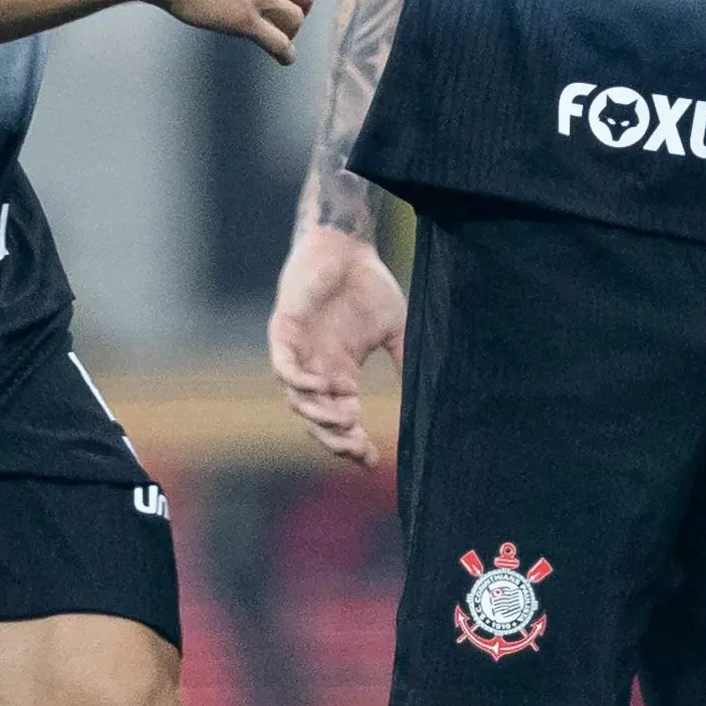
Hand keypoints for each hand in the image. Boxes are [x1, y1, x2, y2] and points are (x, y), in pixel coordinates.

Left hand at [268, 224, 407, 466]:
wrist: (346, 246)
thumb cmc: (368, 285)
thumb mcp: (392, 330)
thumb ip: (403, 361)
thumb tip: (423, 397)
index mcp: (340, 373)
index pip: (342, 419)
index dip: (353, 442)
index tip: (373, 459)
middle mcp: (316, 369)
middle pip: (317, 420)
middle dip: (336, 440)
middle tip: (358, 448)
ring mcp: (298, 353)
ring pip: (297, 401)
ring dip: (320, 416)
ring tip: (347, 418)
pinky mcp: (283, 332)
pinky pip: (283, 367)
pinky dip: (300, 382)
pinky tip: (324, 387)